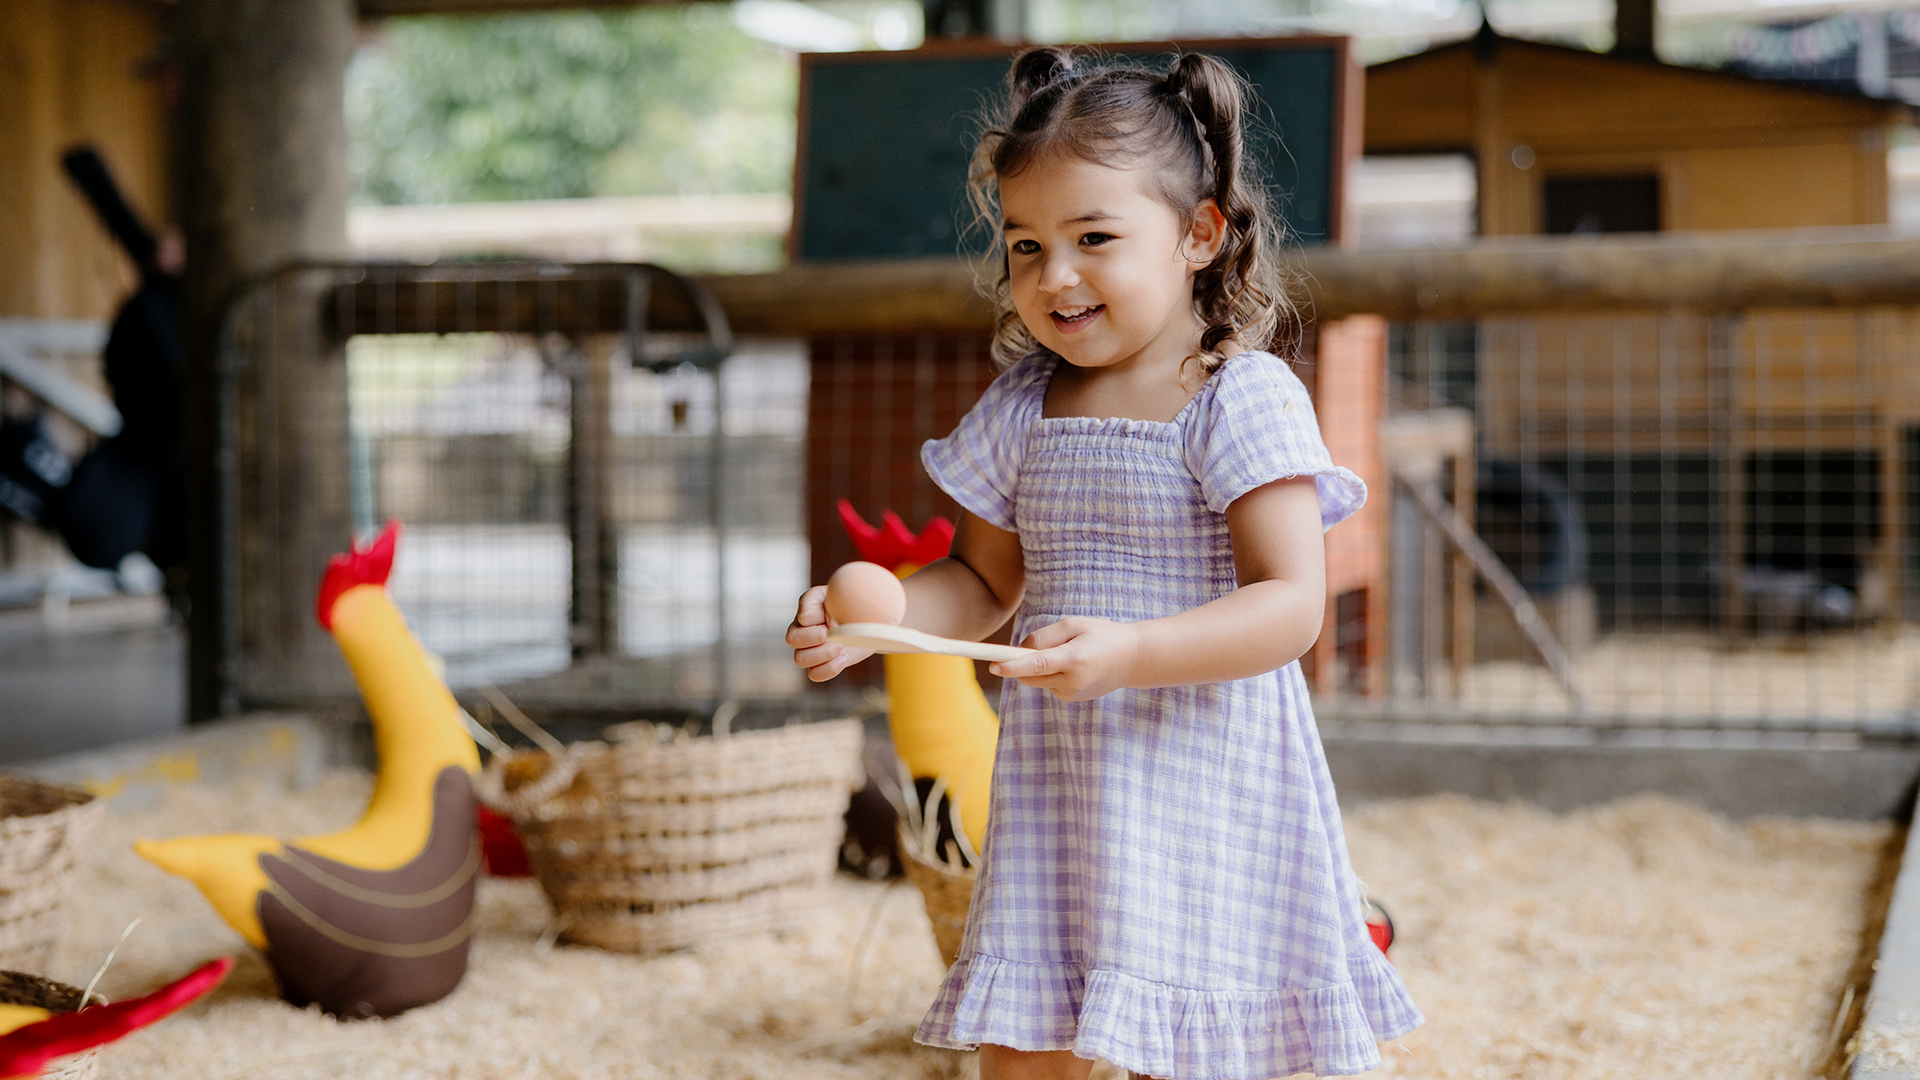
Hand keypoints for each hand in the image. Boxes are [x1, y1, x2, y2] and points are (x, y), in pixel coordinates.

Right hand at [787, 584, 872, 681]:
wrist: (869, 622)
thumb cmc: (852, 605)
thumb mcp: (840, 592)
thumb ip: (824, 599)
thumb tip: (816, 621)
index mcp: (806, 610)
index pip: (802, 617)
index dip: (820, 618)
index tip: (836, 615)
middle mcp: (802, 630)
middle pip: (792, 639)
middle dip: (817, 638)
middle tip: (837, 634)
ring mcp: (809, 649)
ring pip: (800, 659)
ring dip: (824, 654)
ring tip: (842, 646)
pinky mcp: (821, 664)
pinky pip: (814, 674)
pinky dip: (829, 668)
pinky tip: (843, 658)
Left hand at [989, 616, 1139, 701]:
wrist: (1132, 660)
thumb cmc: (1101, 635)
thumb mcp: (1075, 624)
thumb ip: (1045, 636)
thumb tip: (1020, 650)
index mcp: (1075, 659)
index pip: (1038, 664)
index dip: (1013, 666)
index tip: (994, 666)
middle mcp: (1072, 682)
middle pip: (1030, 675)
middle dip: (1022, 661)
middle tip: (1036, 644)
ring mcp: (1072, 694)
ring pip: (1037, 679)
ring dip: (1041, 666)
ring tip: (1069, 653)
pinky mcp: (1071, 699)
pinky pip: (1048, 684)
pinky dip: (1052, 673)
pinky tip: (1074, 665)